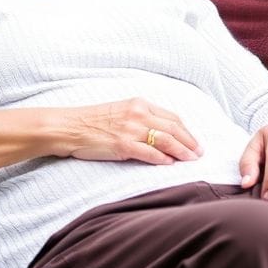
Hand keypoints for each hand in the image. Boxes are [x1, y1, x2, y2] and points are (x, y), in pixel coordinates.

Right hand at [61, 98, 202, 164]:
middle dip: (190, 141)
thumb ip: (139, 118)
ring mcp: (130, 129)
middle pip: (173, 128)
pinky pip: (149, 153)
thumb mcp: (120, 111)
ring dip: (182, 151)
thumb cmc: (91, 121)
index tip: (195, 141)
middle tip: (200, 153)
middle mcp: (138, 113)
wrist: (68, 127)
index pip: (172, 117)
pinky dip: (162, 159)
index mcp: (139, 103)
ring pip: (165, 140)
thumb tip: (159, 132)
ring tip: (191, 160)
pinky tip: (170, 164)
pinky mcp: (122, 144)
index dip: (187, 130)